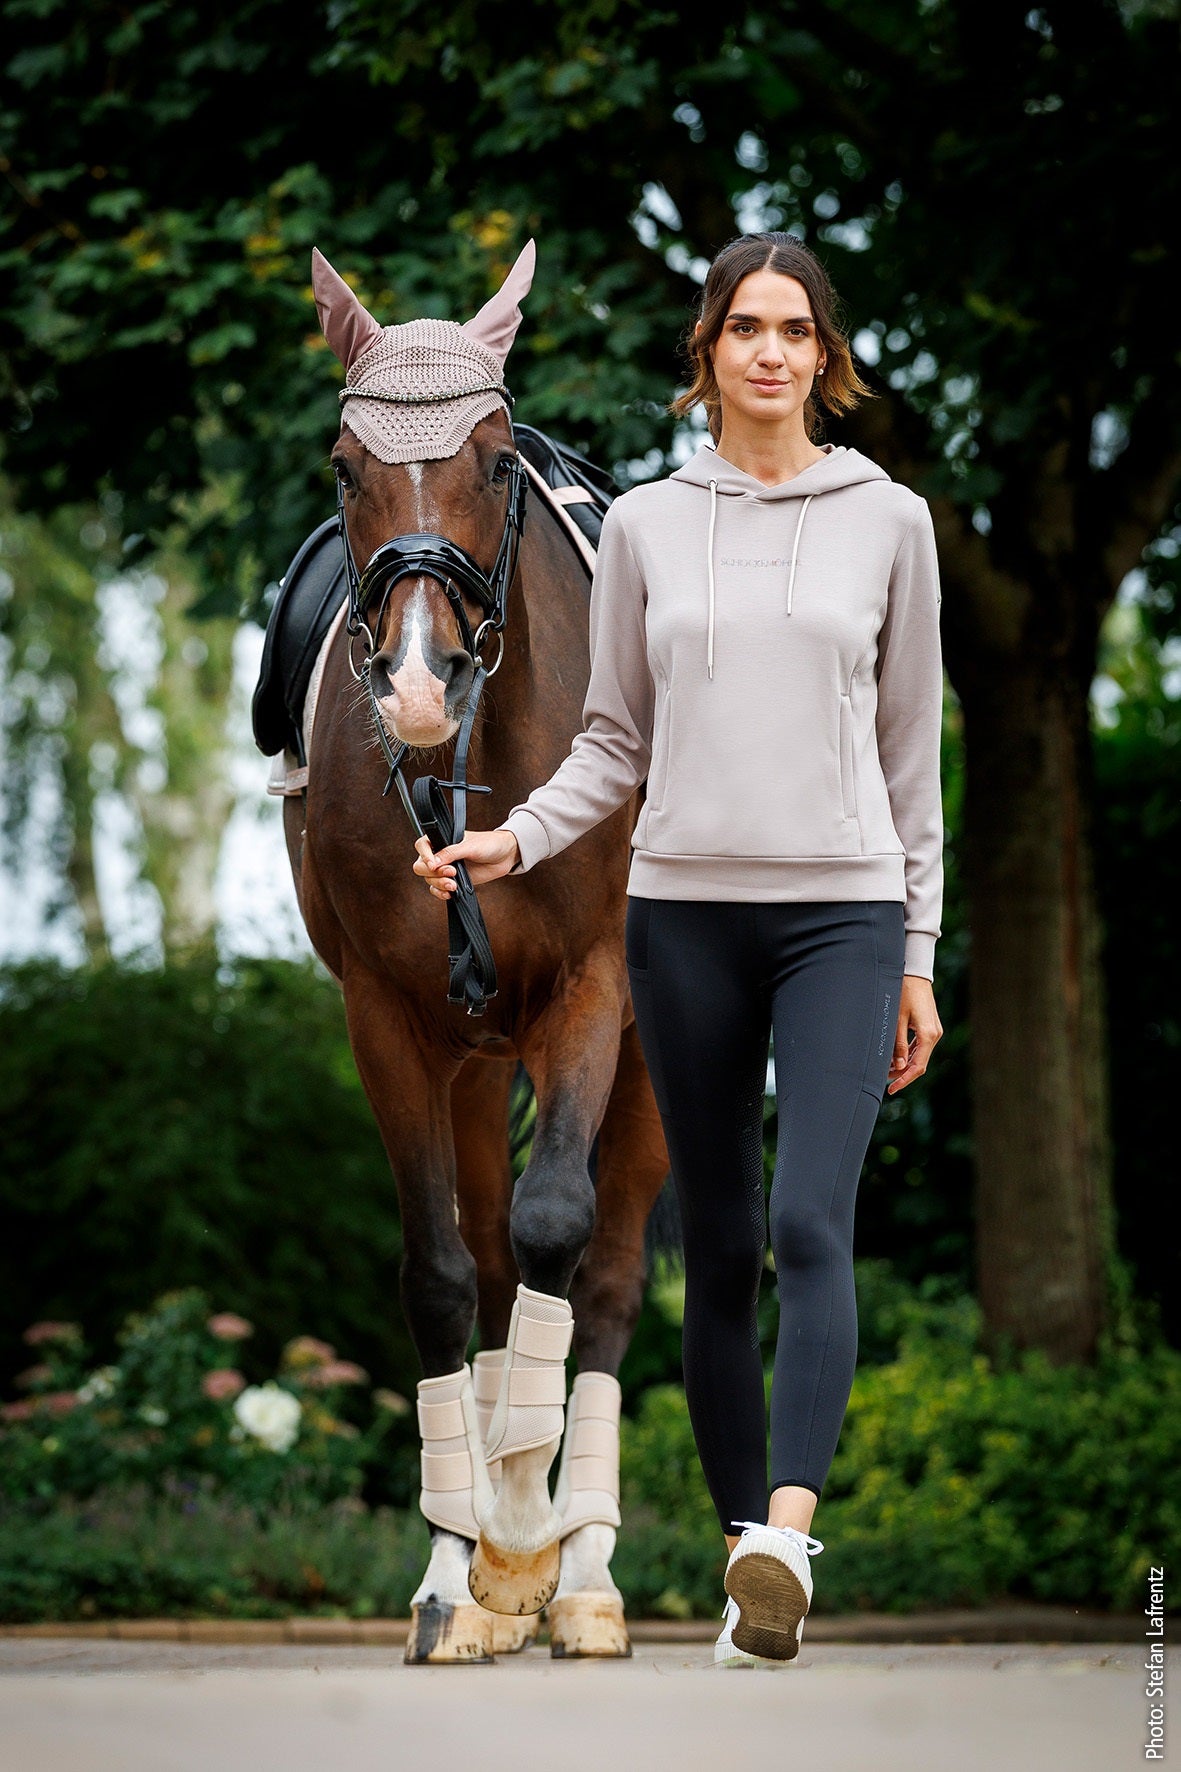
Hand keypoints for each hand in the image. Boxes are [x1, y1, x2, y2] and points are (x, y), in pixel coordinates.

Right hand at [412, 829, 520, 898]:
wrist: (505, 856)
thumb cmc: (489, 844)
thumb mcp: (470, 846)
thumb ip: (451, 853)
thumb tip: (433, 863)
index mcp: (442, 839)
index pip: (422, 846)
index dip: (424, 856)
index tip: (433, 865)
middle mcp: (440, 854)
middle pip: (421, 866)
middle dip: (434, 873)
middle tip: (452, 873)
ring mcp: (446, 868)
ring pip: (429, 879)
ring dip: (439, 884)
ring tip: (454, 885)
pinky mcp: (453, 881)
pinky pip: (437, 889)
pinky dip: (440, 893)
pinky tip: (450, 893)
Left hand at [886, 975, 942, 1094]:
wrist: (915, 973)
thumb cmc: (904, 992)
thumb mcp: (897, 1019)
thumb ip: (898, 1044)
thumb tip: (899, 1066)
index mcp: (928, 1035)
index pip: (918, 1066)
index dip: (904, 1080)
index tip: (892, 1089)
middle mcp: (934, 1034)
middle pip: (920, 1063)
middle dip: (902, 1073)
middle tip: (884, 1080)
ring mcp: (934, 1031)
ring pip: (920, 1055)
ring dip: (905, 1064)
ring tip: (886, 1070)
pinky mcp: (929, 1027)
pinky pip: (920, 1046)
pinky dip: (908, 1054)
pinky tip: (896, 1057)